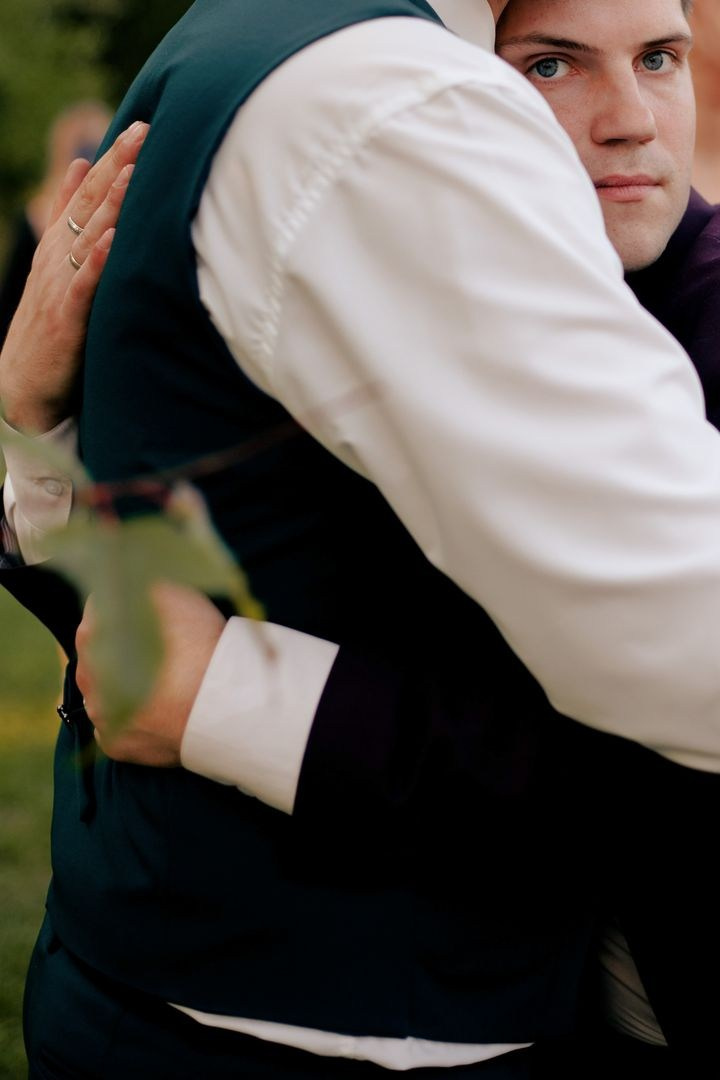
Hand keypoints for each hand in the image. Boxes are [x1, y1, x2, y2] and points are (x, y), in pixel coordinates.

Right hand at [0, 121, 148, 433]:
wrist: (22, 383)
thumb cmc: (50, 323)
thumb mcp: (59, 264)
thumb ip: (70, 216)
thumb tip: (80, 165)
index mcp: (62, 243)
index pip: (91, 192)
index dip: (115, 159)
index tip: (144, 127)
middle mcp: (60, 258)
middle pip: (92, 206)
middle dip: (119, 168)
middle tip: (145, 133)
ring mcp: (61, 286)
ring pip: (89, 238)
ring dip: (111, 206)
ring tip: (133, 173)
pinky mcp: (66, 320)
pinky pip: (83, 286)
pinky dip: (98, 263)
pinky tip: (114, 241)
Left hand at [76, 582, 226, 766]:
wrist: (220, 706)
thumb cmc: (198, 645)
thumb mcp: (172, 592)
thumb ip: (144, 577)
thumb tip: (131, 563)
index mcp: (93, 632)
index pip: (102, 607)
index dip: (128, 605)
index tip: (153, 611)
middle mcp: (86, 673)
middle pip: (103, 650)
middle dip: (126, 646)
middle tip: (165, 648)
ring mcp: (99, 711)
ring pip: (109, 689)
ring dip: (129, 683)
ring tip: (167, 681)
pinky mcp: (114, 743)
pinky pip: (120, 723)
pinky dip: (136, 716)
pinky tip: (161, 709)